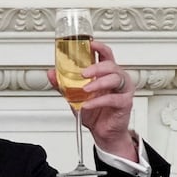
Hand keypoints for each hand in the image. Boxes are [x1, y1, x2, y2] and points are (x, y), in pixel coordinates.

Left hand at [46, 40, 136, 160]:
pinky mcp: (124, 103)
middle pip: (111, 64)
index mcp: (106, 73)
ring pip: (115, 78)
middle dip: (96, 67)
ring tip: (85, 89)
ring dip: (98, 82)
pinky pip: (113, 98)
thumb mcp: (74, 96)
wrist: (102, 132)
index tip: (89, 44)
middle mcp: (117, 78)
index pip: (105, 54)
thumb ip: (63, 84)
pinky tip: (88, 104)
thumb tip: (51, 73)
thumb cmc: (94, 112)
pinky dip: (98, 101)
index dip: (99, 47)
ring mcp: (122, 90)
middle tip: (83, 73)